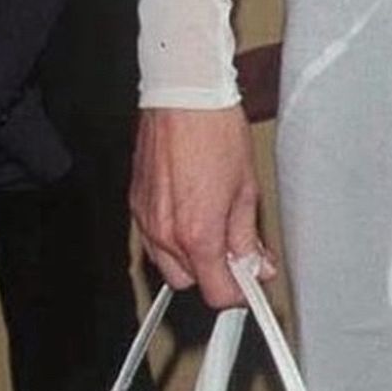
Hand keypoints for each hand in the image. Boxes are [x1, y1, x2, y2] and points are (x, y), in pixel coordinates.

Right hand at [130, 105, 273, 307]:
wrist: (184, 97)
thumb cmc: (216, 131)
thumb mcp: (246, 187)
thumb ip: (248, 235)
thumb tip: (256, 262)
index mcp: (197, 233)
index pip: (216, 292)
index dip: (238, 293)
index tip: (250, 285)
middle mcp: (166, 233)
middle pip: (190, 282)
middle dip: (214, 272)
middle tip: (238, 250)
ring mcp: (146, 219)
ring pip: (168, 262)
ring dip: (192, 255)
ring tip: (216, 222)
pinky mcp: (135, 203)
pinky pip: (154, 237)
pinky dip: (173, 235)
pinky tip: (193, 208)